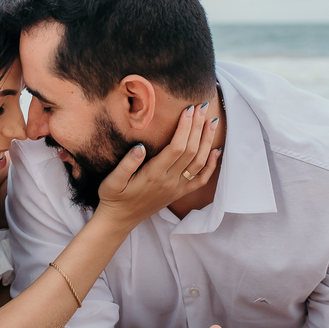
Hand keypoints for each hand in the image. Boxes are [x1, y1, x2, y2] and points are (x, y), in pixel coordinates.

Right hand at [95, 103, 220, 230]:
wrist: (119, 220)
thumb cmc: (113, 197)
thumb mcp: (111, 181)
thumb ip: (126, 165)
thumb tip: (139, 147)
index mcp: (153, 175)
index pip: (176, 148)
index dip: (185, 128)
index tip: (189, 110)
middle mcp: (169, 181)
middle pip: (191, 151)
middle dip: (198, 127)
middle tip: (202, 106)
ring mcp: (176, 188)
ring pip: (200, 163)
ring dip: (207, 141)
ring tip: (212, 122)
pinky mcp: (179, 194)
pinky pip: (201, 179)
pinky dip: (212, 165)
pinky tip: (217, 150)